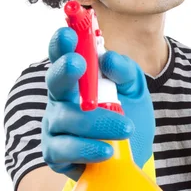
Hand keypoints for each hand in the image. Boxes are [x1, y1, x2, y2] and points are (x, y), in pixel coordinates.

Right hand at [41, 27, 154, 180]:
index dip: (62, 43)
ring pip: (67, 118)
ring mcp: (56, 126)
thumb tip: (108, 59)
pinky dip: (88, 149)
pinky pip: (65, 149)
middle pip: (55, 81)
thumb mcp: (135, 90)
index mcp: (78, 79)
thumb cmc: (129, 116)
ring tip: (125, 128)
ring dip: (97, 121)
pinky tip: (107, 150)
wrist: (133, 157)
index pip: (63, 55)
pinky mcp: (56, 153)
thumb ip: (125, 71)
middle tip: (79, 64)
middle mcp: (61, 99)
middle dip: (65, 70)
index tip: (69, 34)